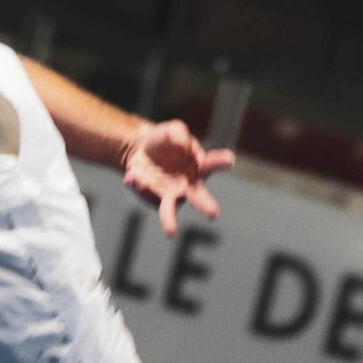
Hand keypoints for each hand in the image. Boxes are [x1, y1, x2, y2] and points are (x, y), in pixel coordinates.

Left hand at [119, 120, 236, 237]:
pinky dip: (138, 185)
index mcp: (199, 166)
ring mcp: (169, 194)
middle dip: (205, 205)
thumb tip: (183, 144)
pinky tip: (133, 176)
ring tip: (172, 232)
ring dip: (169, 219)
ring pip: (170, 209)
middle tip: (213, 213)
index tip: (230, 160)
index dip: (221, 161)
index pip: (213, 163)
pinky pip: (146, 194)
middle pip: (199, 197)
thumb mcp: (173, 130)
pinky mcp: (151, 196)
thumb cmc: (165, 141)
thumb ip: (179, 133)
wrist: (140, 149)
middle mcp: (188, 185)